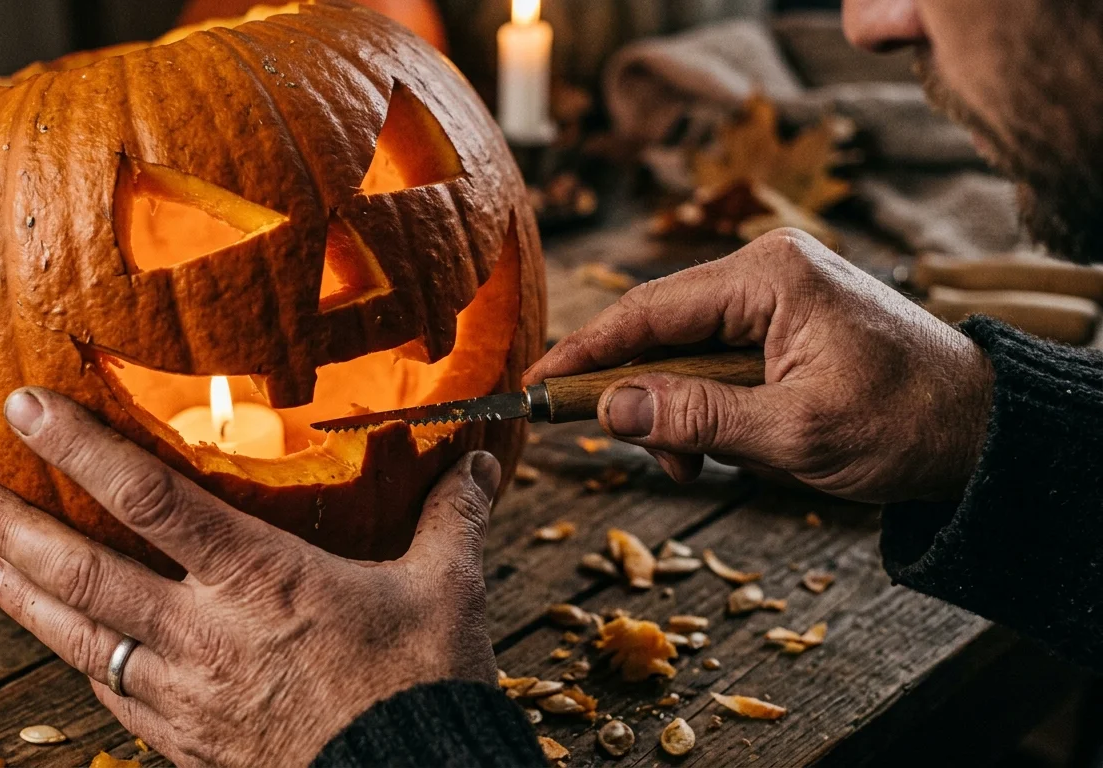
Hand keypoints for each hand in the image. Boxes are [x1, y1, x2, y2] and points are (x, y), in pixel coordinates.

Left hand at [0, 388, 500, 766]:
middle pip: (86, 574)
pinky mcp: (187, 746)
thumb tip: (479, 457)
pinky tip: (62, 642)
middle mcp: (206, 636)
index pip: (153, 500)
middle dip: (14, 527)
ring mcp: (187, 698)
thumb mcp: (448, 590)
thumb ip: (451, 515)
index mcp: (262, 580)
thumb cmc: (425, 686)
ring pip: (81, 640)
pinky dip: (79, 659)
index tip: (27, 409)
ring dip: (22, 596)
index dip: (83, 449)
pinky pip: (113, 696)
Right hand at [526, 228, 993, 503]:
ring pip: (685, 355)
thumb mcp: (794, 432)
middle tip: (657, 458)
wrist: (983, 429)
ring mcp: (775, 296)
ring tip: (704, 463)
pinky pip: (718, 364)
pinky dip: (710, 410)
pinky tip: (733, 445)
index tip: (535, 384)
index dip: (584, 350)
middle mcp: (765, 271)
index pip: (647, 309)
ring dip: (681, 413)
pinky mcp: (784, 324)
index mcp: (768, 276)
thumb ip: (696, 418)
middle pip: (660, 332)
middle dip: (646, 400)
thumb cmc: (906, 423)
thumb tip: (610, 408)